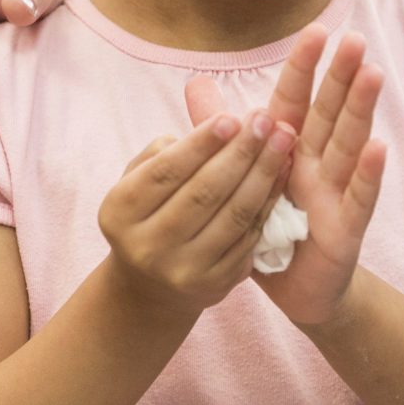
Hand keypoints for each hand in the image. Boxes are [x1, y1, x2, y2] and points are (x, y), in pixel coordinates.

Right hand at [98, 112, 294, 318]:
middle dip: (240, 151)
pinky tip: (283, 171)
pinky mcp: (216, 283)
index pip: (165, 171)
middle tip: (265, 119)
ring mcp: (183, 270)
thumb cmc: (148, 214)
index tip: (231, 116)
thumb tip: (209, 130)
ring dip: (263, 172)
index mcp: (120, 212)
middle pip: (204, 192)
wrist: (150, 287)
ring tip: (283, 138)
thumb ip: (163, 152)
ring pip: (233, 214)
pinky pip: (249, 235)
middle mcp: (147, 246)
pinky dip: (270, 200)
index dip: (200, 144)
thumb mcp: (137, 181)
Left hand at [189, 29, 386, 327]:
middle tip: (355, 38)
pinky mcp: (347, 226)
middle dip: (340, 77)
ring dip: (360, 110)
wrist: (296, 287)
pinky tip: (378, 146)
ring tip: (373, 74)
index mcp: (288, 148)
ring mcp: (334, 192)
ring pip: (348, 144)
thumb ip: (220, 130)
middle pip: (328, 113)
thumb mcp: (241, 174)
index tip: (315, 29)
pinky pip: (358, 197)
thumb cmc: (271, 224)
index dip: (304, 68)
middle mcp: (315, 163)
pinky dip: (368, 173)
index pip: (295, 101)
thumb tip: (194, 82)